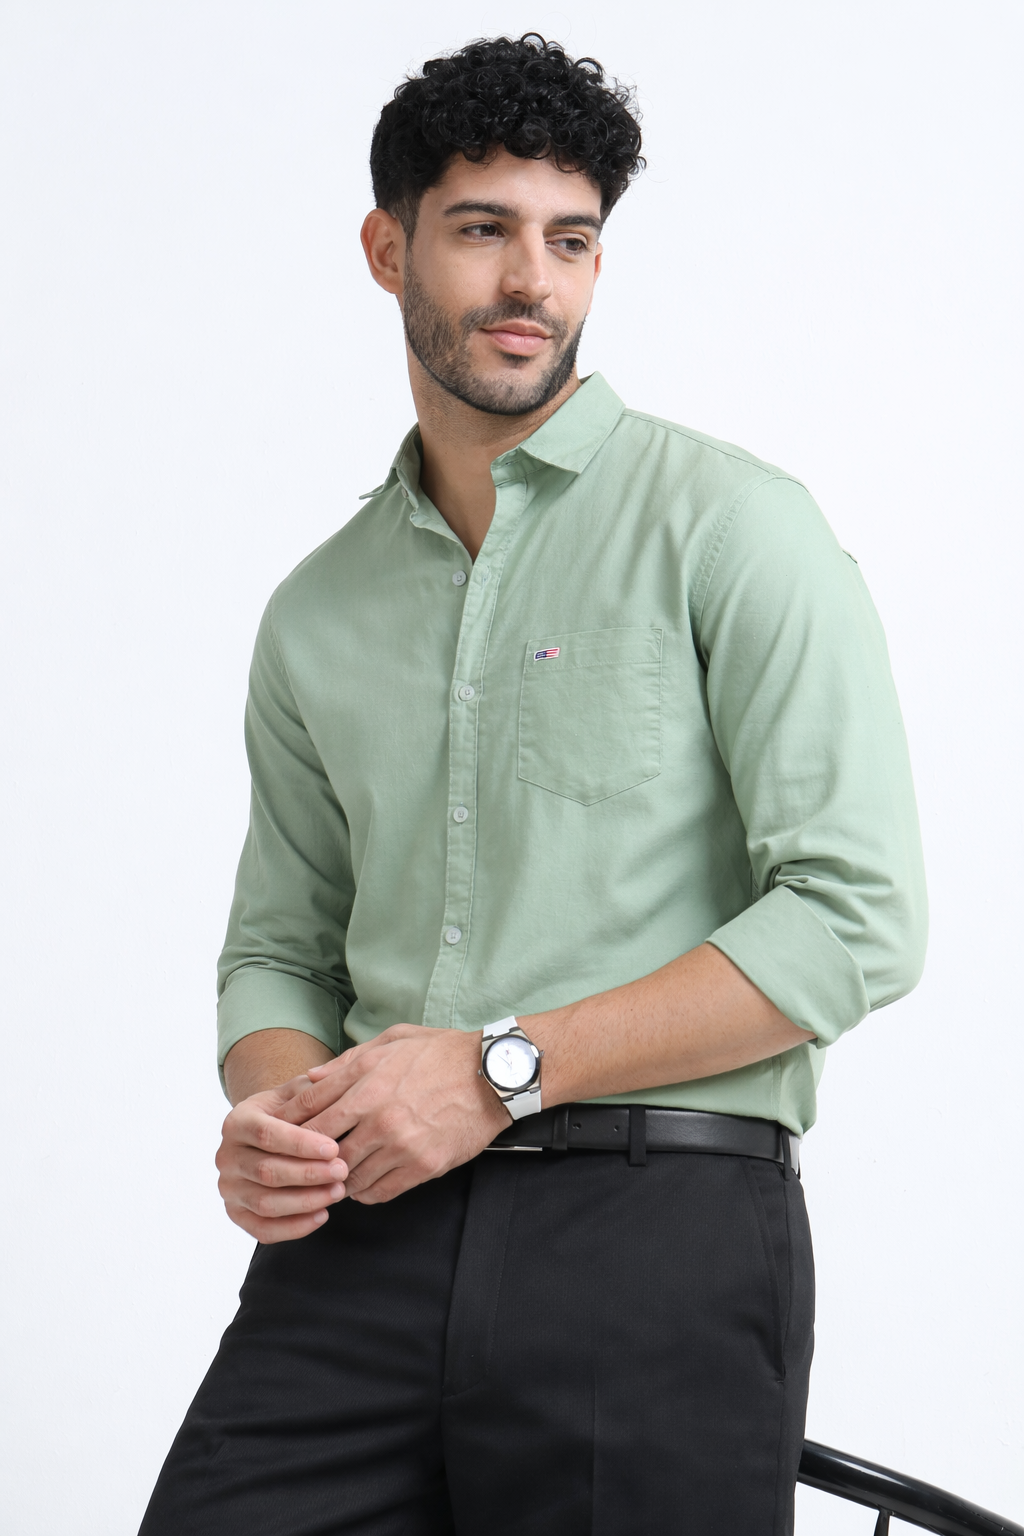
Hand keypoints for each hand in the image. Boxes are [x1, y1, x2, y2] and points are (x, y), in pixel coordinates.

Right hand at [216, 1076, 349, 1242]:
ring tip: (338, 1192)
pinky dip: (294, 1227)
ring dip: (305, 1201)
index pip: (267, 1135)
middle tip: (343, 1172)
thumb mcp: (295, 1094)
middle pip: (267, 1171)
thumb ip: (310, 1091)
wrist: (268, 1135)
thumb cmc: (289, 1112)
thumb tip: (327, 1089)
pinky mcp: (236, 1214)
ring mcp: (229, 1188)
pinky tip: (322, 1215)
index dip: (301, 1144)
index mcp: (237, 1122)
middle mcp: (226, 1156)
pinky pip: (263, 1229)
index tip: (334, 1148)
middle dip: (308, 1174)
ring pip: (265, 1203)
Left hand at [277, 1025, 510, 1204]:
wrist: (491, 1075)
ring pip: (349, 1176)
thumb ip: (348, 1061)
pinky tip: (364, 1183)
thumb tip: (310, 1080)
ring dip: (339, 1177)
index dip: (289, 1125)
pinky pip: (379, 1192)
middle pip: (322, 1149)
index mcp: (367, 1078)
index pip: (309, 1110)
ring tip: (336, 1175)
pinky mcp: (423, 1166)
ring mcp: (401, 1143)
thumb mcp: (392, 1040)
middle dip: (309, 1157)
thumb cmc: (441, 1053)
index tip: (283, 1135)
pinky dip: (365, 1192)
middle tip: (305, 1162)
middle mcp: (379, 1114)